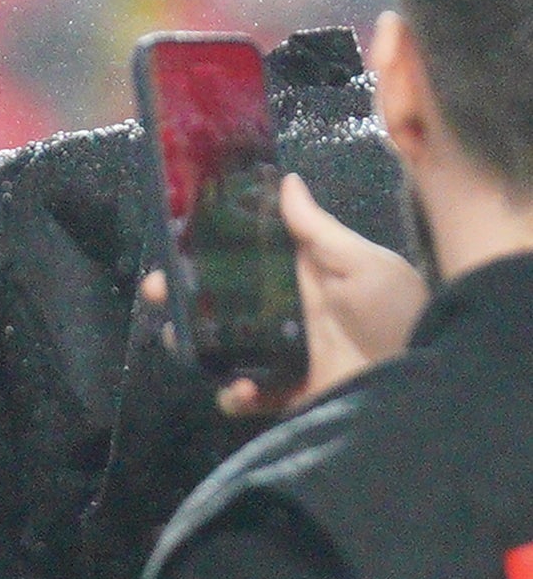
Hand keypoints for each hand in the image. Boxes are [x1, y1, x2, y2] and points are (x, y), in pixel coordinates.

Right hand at [143, 175, 428, 416]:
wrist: (420, 379)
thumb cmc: (394, 313)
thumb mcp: (363, 262)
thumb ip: (319, 230)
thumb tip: (285, 181)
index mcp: (297, 277)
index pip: (241, 257)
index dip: (203, 249)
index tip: (173, 239)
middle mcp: (279, 314)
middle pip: (214, 302)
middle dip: (177, 295)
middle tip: (158, 289)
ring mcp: (275, 356)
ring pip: (213, 347)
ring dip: (191, 343)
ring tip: (186, 339)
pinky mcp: (279, 395)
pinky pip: (237, 397)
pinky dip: (232, 395)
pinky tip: (245, 389)